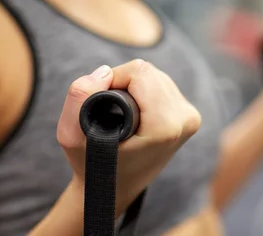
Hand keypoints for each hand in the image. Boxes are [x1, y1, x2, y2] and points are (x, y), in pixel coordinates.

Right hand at [56, 60, 201, 215]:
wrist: (113, 191)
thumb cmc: (91, 165)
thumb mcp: (71, 136)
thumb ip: (79, 98)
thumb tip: (104, 71)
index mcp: (166, 126)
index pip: (139, 72)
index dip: (112, 78)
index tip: (100, 101)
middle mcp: (185, 120)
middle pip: (149, 72)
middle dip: (123, 81)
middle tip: (108, 107)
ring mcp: (191, 118)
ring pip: (156, 75)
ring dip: (133, 85)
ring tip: (120, 112)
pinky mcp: (189, 116)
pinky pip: (163, 84)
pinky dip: (144, 90)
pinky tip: (134, 110)